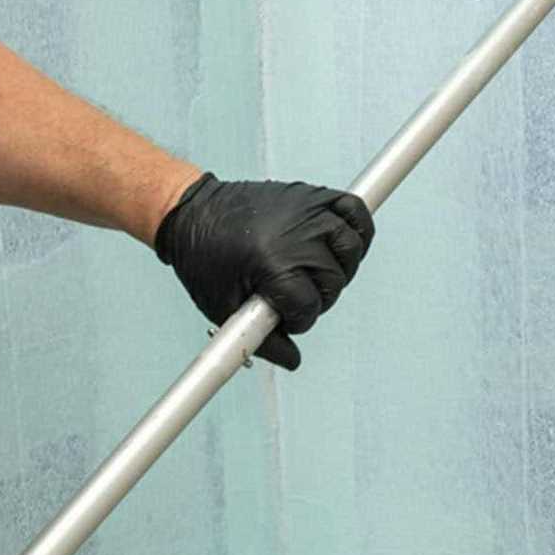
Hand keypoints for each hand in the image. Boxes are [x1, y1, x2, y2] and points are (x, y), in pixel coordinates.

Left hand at [154, 174, 374, 369]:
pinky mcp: (312, 194)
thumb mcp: (222, 307)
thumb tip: (293, 360)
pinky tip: (346, 243)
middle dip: (319, 298)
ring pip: (351, 248)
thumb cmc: (204, 258)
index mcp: (272, 264)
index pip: (308, 306)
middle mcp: (296, 234)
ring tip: (321, 274)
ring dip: (342, 268)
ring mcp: (308, 210)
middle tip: (298, 297)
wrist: (195, 211)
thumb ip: (261, 340)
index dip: (297, 321)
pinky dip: (360, 227)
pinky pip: (354, 209)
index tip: (284, 317)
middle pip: (334, 280)